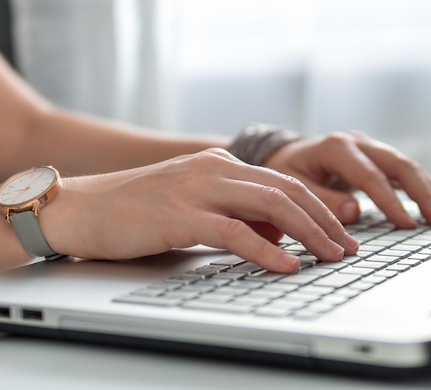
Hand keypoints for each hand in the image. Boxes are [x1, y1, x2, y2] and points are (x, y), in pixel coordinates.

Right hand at [43, 149, 358, 272]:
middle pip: (287, 191)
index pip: (283, 181)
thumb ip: (235, 214)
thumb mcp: (194, 206)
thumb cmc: (137, 211)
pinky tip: (287, 266)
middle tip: (349, 247)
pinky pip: (235, 232)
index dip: (319, 207)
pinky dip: (267, 250)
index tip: (343, 230)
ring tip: (332, 257)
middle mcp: (215, 168)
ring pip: (270, 205)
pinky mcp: (180, 214)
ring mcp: (197, 188)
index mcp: (220, 164)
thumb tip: (277, 236)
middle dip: (325, 221)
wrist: (82, 208)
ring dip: (308, 234)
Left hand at [263, 131, 430, 227]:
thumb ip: (321, 199)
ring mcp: (368, 147)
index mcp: (336, 147)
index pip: (370, 176)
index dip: (390, 201)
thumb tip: (353, 212)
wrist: (284, 156)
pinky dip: (419, 188)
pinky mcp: (374, 157)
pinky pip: (401, 172)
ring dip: (427, 191)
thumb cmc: (286, 172)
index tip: (407, 224)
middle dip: (422, 193)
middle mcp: (356, 142)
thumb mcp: (292, 186)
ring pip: (405, 166)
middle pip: (398, 164)